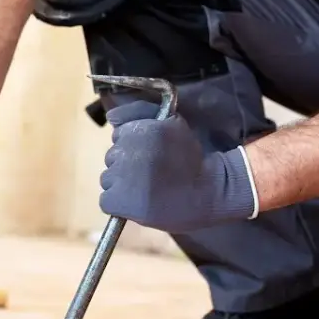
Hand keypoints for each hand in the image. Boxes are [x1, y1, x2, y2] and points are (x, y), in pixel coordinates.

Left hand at [99, 99, 255, 232]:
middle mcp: (129, 150)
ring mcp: (123, 176)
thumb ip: (139, 112)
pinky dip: (119, 205)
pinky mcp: (121, 200)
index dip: (133, 148)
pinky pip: (107, 201)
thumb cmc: (192, 159)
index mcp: (141, 130)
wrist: (211, 192)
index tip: (151, 158)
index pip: (118, 137)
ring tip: (147, 191)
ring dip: (123, 185)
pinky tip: (138, 204)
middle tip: (152, 176)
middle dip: (127, 166)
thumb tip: (110, 117)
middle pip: (112, 158)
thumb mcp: (171, 123)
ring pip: (108, 179)